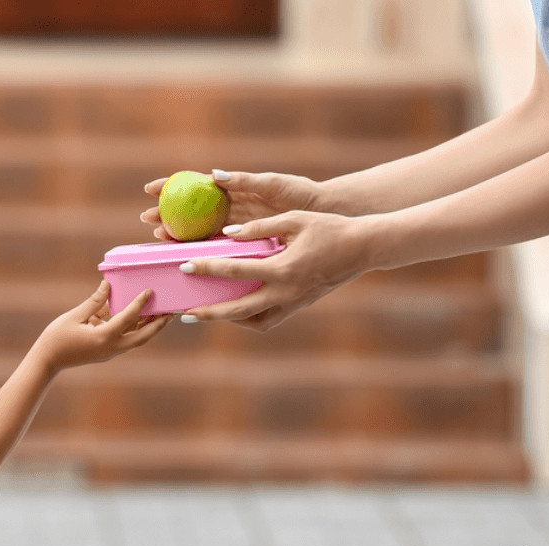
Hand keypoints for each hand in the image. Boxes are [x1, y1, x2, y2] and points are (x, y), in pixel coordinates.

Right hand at [34, 281, 171, 371]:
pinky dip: (134, 329)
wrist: (47, 362)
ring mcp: (110, 351)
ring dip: (149, 327)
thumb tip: (108, 285)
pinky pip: (125, 339)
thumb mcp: (74, 316)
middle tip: (171, 311)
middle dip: (158, 324)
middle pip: (143, 336)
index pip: (128, 318)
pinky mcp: (106, 351)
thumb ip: (94, 301)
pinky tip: (138, 317)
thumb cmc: (57, 338)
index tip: (150, 291)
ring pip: (136, 339)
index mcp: (104, 337)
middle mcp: (111, 347)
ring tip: (161, 313)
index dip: (140, 303)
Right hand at [141, 170, 321, 240]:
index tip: (151, 188)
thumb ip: (244, 181)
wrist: (321, 214)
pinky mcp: (244, 244)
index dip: (172, 186)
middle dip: (166, 213)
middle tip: (146, 219)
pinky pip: (217, 247)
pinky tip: (184, 256)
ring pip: (199, 230)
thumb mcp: (272, 184)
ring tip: (159, 238)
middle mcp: (230, 208)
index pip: (195, 185)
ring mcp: (235, 227)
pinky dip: (199, 251)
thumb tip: (214, 175)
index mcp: (233, 189)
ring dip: (177, 234)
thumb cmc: (299, 193)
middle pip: (191, 210)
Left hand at [179, 211, 372, 331]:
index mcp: (282, 269)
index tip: (185, 266)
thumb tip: (228, 233)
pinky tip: (238, 310)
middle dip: (209, 313)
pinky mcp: (299, 306)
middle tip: (185, 312)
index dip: (206, 268)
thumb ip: (260, 228)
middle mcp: (286, 292)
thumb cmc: (330, 228)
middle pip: (238, 310)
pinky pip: (270, 320)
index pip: (234, 270)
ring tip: (208, 314)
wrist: (363, 248)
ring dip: (230, 321)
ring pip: (255, 322)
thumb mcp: (294, 219)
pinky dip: (251, 319)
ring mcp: (294, 303)